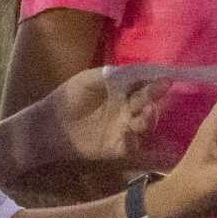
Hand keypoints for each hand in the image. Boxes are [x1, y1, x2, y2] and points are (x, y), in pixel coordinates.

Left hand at [45, 66, 167, 169]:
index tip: (165, 79)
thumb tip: (134, 69)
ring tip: (144, 114)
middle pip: (148, 104)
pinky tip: (127, 135)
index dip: (155, 82)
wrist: (51, 124)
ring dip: (148, 120)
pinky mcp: (117, 148)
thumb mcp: (88, 80)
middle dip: (154, 98)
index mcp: (124, 91)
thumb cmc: (69, 97)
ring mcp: (125, 129)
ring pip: (145, 126)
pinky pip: (131, 146)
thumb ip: (109, 75)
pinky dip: (132, 141)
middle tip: (159, 91)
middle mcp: (128, 109)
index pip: (144, 85)